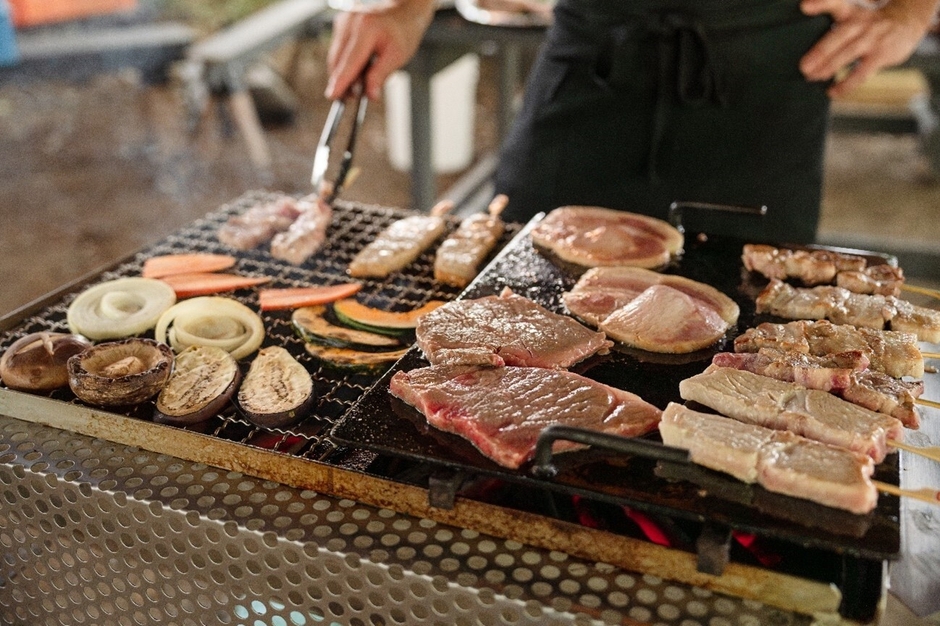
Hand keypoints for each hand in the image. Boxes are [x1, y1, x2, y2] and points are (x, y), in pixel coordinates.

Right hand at [325, 0, 436, 100]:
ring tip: (359, 83)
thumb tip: (370, 95)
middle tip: (352, 96)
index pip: (350, 61)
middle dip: (342, 81)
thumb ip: (381, 75)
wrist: (403, 11)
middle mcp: (351, 23)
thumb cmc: (404, 31)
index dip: (341, 80)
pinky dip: (344, 62)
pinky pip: (338, 49)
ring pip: (335, 56)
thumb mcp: (397, 56)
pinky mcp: (340, 23)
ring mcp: (343, 21)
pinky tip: (357, 67)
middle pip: (338, 60)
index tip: (332, 95)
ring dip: (342, 73)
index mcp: (367, 29)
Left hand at [799, 0, 938, 97]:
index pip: (836, 4)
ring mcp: (873, 39)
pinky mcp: (882, 54)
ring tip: (813, 77)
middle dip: (821, 51)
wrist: (909, 20)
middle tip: (804, 66)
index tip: (805, 7)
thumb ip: (831, 22)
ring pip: (850, 52)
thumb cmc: (871, 22)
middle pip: (840, 35)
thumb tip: (805, 36)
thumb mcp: (853, 14)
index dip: (821, 4)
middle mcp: (862, 23)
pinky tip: (833, 91)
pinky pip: (862, 72)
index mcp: (852, 12)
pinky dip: (847, 83)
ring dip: (830, 67)